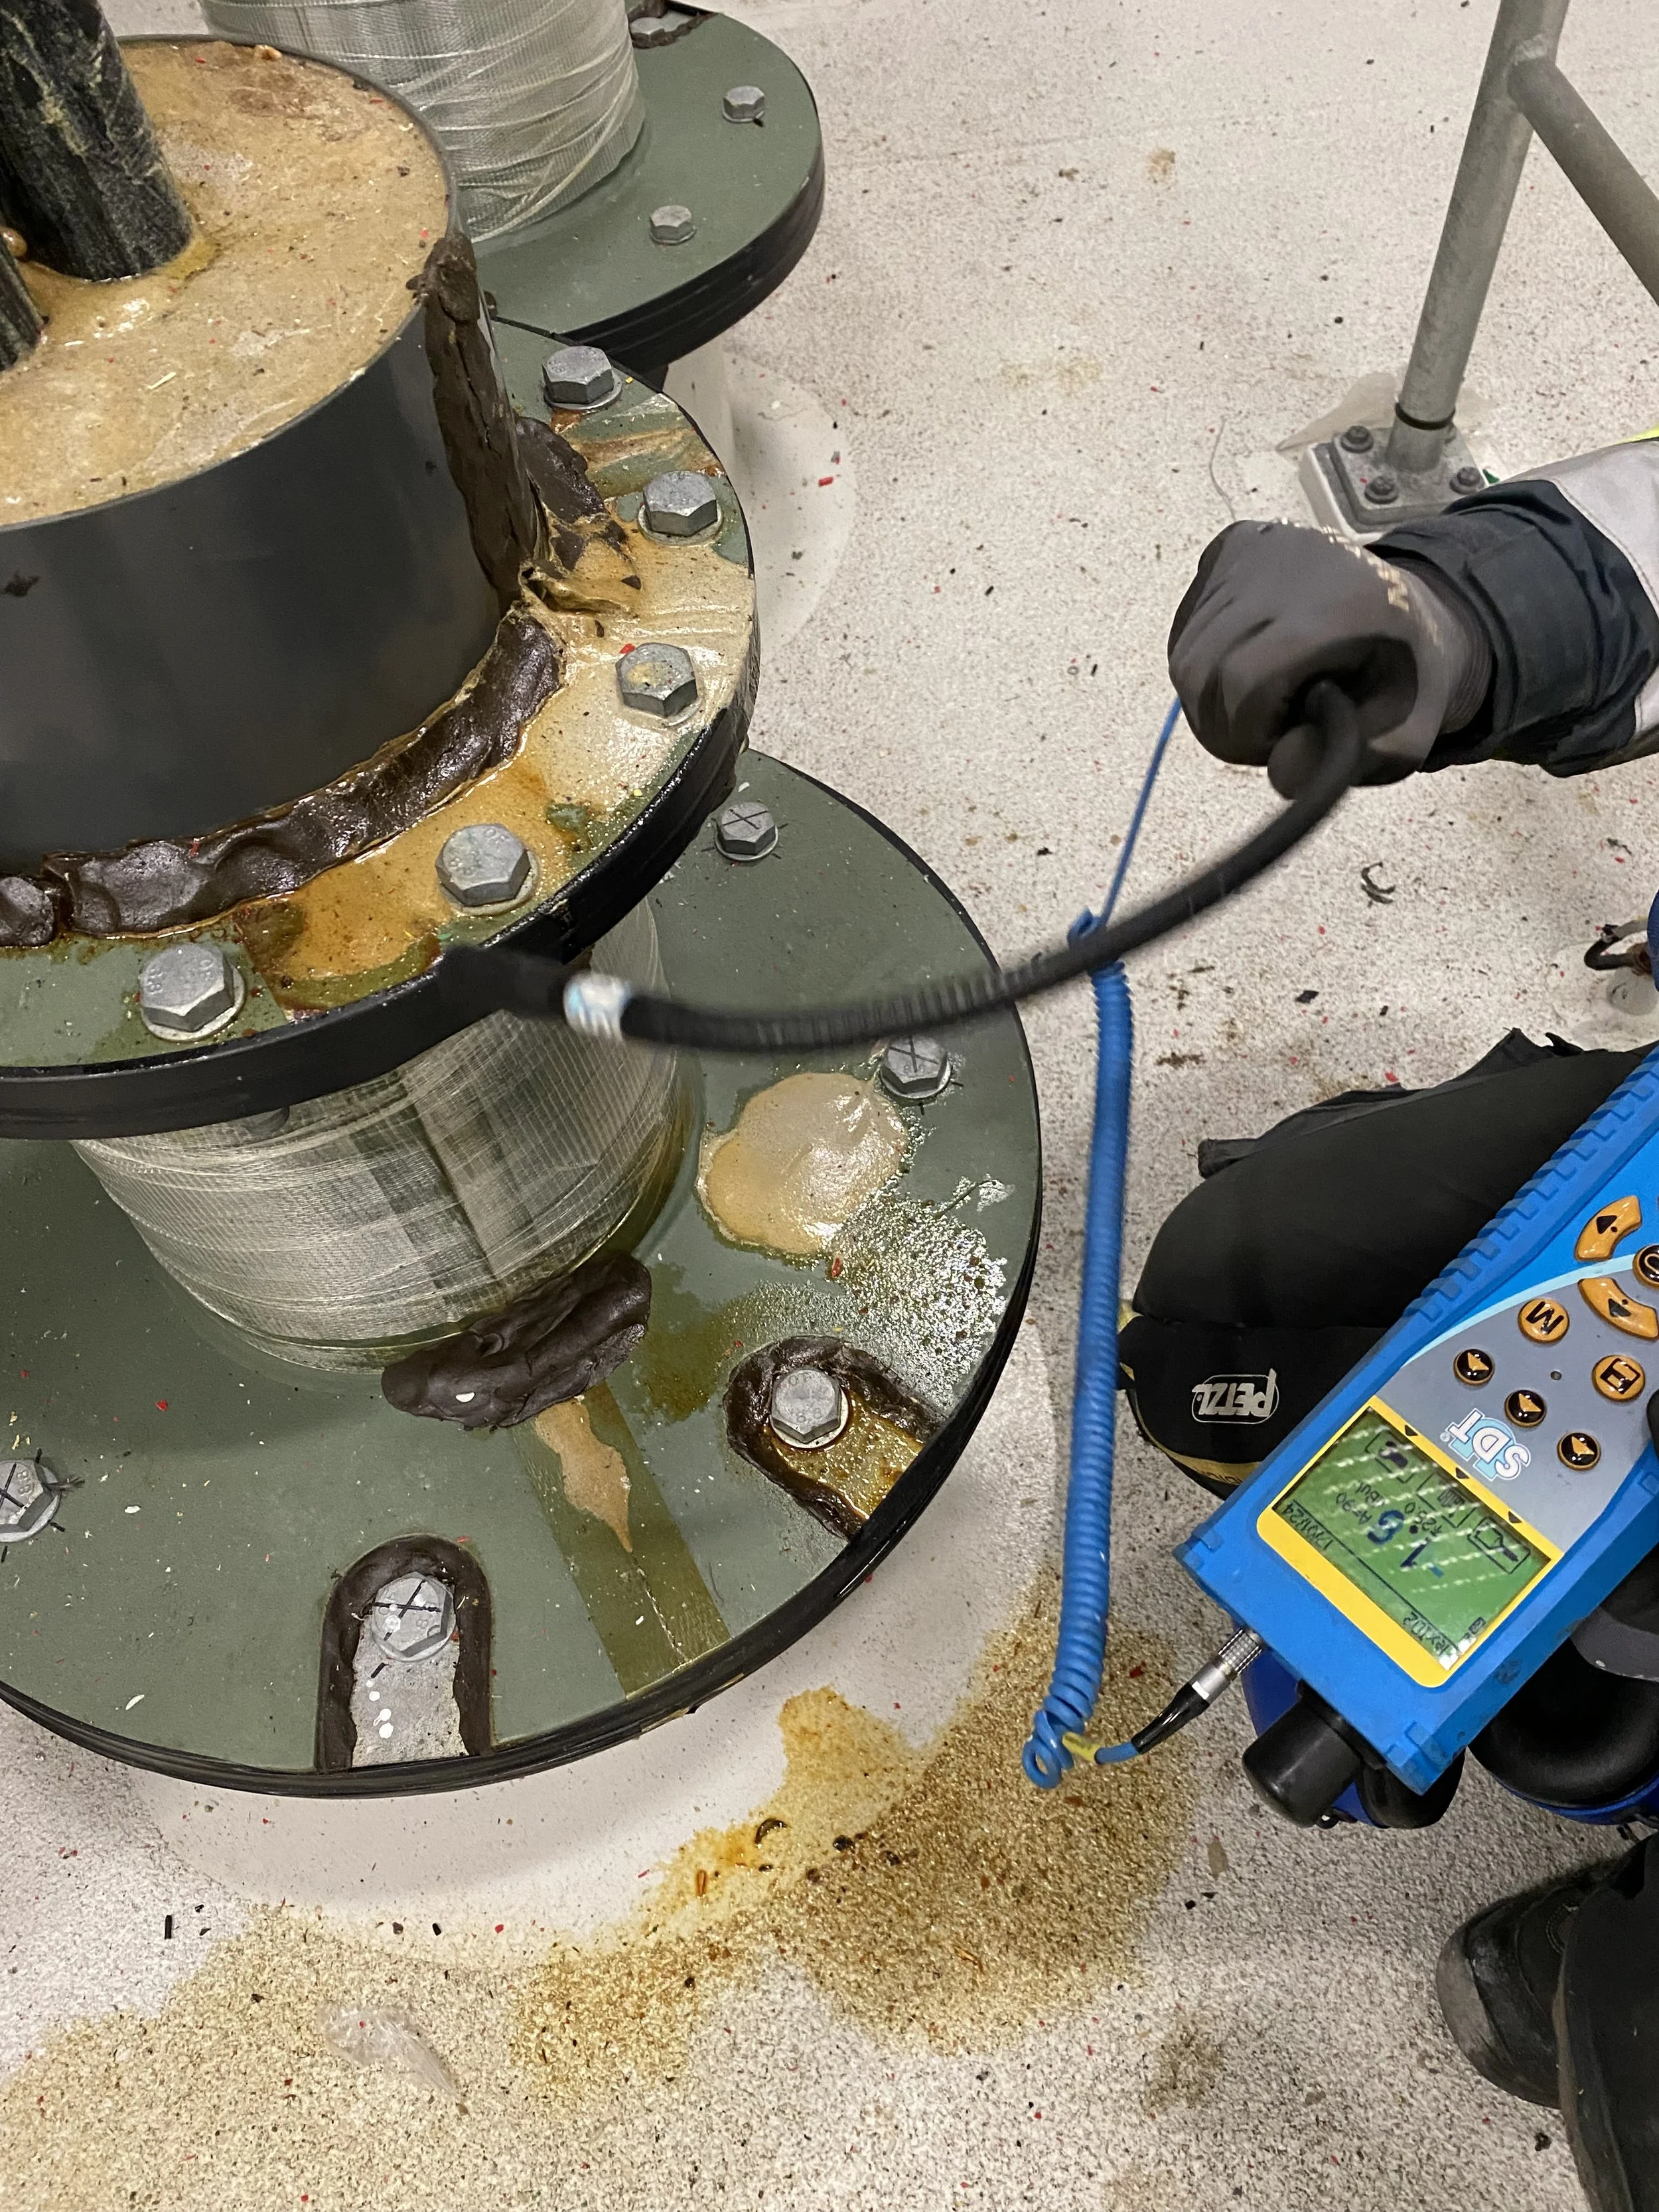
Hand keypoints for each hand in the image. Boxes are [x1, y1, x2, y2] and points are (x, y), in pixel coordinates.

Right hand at [1168, 521, 1488, 791]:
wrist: (1406, 611)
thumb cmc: (1401, 681)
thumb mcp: (1400, 741)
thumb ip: (1344, 763)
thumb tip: (1281, 768)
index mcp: (1341, 607)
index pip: (1244, 681)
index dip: (1248, 734)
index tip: (1282, 741)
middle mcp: (1287, 562)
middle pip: (1199, 670)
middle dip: (1225, 723)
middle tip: (1271, 725)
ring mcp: (1252, 548)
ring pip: (1185, 656)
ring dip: (1213, 697)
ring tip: (1265, 692)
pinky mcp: (1229, 545)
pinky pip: (1186, 628)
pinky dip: (1207, 661)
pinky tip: (1249, 656)